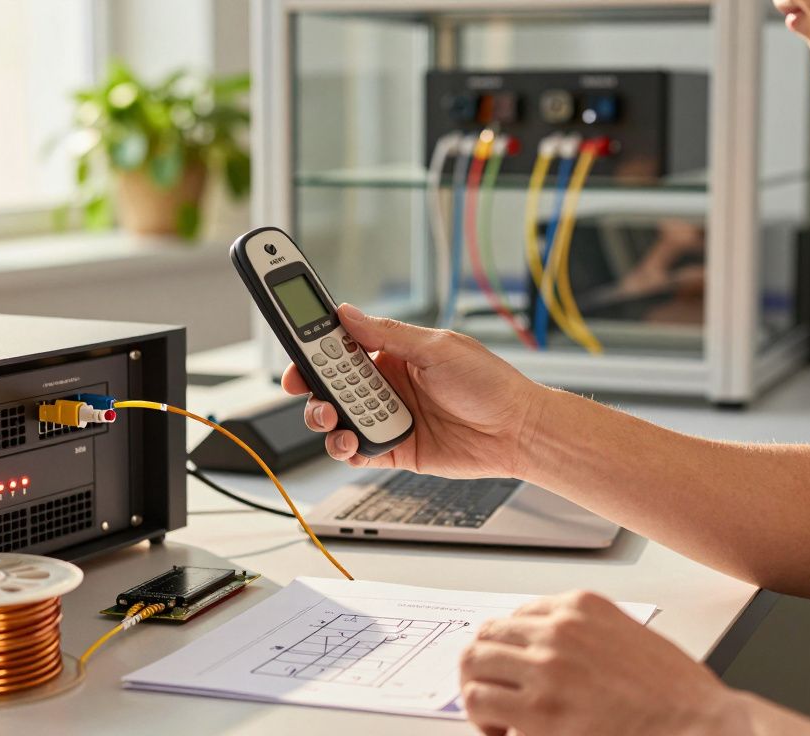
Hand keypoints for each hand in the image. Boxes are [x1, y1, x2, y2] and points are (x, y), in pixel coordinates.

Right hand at [282, 304, 543, 478]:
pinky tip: (350, 441)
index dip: (311, 345)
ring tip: (333, 417)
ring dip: (323, 417)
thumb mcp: (437, 348)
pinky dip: (344, 448)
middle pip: (329, 383)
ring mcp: (387, 417)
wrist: (517, 430)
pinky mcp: (394, 449)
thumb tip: (346, 313)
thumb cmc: (489, 383)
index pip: (340, 345)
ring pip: (336, 418)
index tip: (292, 343)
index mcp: (391, 353)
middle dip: (309, 384)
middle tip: (303, 385)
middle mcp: (385, 384)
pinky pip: (355, 450)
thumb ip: (388, 334)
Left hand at [460, 590, 732, 735]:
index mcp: (583, 608)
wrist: (700, 727)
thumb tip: (553, 655)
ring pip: (475, 663)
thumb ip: (588, 638)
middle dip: (487, 664)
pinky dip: (482, 718)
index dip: (512, 646)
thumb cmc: (678, 696)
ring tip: (495, 714)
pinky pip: (481, 702)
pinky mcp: (540, 711)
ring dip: (479, 688)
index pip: (519, 614)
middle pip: (489, 633)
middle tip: (495, 690)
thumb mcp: (632, 639)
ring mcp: (547, 667)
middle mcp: (560, 629)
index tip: (515, 666)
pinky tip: (502, 731)